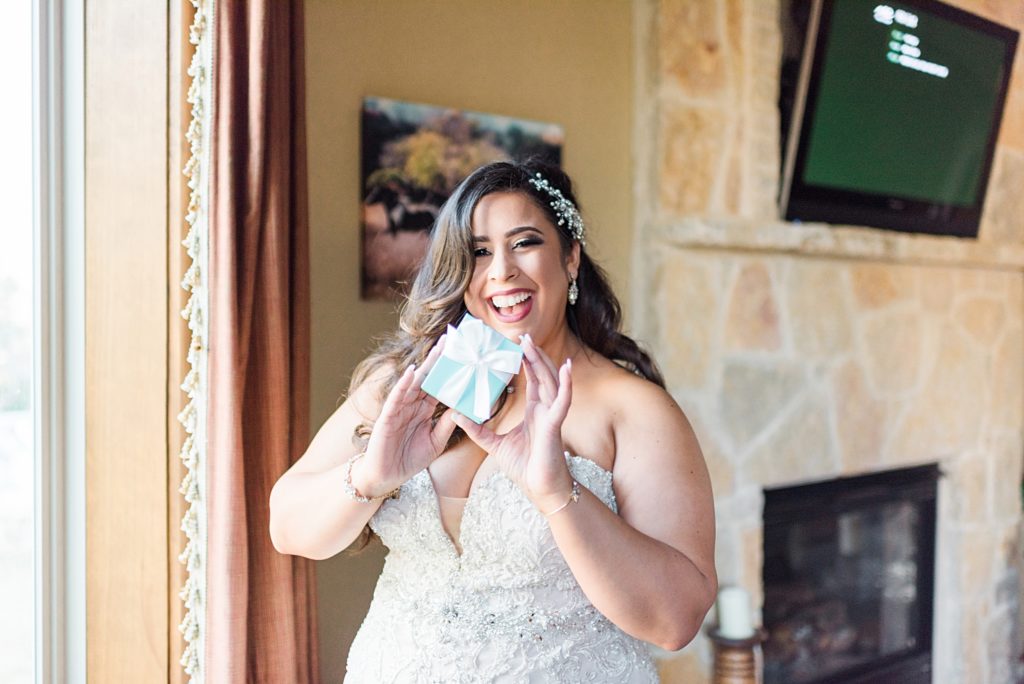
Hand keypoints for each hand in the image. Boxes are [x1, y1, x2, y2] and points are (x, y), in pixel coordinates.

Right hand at [352, 336, 457, 496]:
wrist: (387, 477)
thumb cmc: (409, 459)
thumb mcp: (436, 442)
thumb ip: (447, 425)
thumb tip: (464, 409)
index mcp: (424, 409)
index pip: (439, 386)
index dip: (449, 372)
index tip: (461, 356)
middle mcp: (412, 405)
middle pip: (427, 378)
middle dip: (438, 360)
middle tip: (450, 340)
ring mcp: (399, 409)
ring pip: (414, 383)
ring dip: (426, 366)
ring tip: (437, 349)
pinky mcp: (388, 417)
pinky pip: (397, 397)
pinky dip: (403, 384)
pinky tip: (412, 372)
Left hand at [453, 334, 574, 512]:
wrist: (541, 491)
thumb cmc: (525, 468)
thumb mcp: (495, 445)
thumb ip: (478, 431)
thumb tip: (457, 415)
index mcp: (535, 411)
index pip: (532, 380)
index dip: (526, 361)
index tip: (516, 345)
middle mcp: (545, 409)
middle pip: (542, 374)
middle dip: (533, 354)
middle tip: (523, 335)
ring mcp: (551, 416)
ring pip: (550, 382)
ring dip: (543, 361)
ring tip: (532, 344)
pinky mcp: (554, 426)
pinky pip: (562, 402)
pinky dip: (565, 385)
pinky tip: (565, 368)